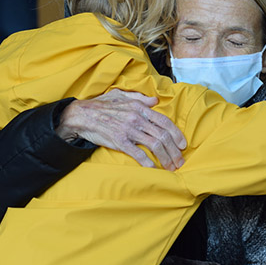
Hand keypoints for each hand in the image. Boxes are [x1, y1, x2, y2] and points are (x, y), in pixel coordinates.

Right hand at [57, 89, 186, 170]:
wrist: (82, 115)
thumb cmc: (102, 105)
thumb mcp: (122, 95)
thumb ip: (140, 98)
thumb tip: (155, 100)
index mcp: (140, 108)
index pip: (165, 122)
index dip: (177, 134)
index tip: (183, 145)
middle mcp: (137, 119)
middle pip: (163, 136)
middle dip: (175, 151)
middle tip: (180, 161)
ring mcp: (129, 130)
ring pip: (155, 145)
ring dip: (166, 158)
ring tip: (171, 167)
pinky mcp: (119, 141)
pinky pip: (138, 153)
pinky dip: (148, 162)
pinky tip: (154, 168)